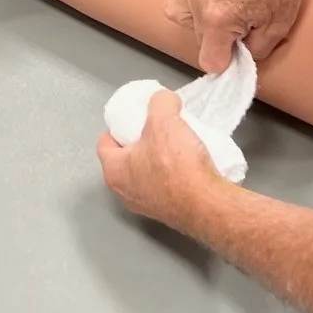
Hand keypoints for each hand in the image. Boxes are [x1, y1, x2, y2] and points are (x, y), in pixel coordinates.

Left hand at [96, 90, 219, 231]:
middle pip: (125, 160)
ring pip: (145, 174)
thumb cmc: (176, 164)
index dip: (116, 127)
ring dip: (157, 159)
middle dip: (138, 142)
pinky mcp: (169, 213)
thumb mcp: (164, 119)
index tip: (132, 119)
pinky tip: (187, 164)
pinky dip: (172, 175)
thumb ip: (160, 102)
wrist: (207, 205)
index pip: (104, 143)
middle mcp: (125, 193)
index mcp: (114, 171)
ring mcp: (147, 207)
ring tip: (174, 144)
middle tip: (154, 129)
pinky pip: (165, 188)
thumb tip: (164, 99)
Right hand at [164, 0, 305, 71]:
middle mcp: (197, 2)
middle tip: (241, 27)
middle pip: (197, 37)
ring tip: (215, 11)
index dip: (227, 63)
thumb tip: (244, 55)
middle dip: (217, 39)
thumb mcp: (279, 25)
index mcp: (218, 20)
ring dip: (193, 17)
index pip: (210, 60)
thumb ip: (257, 49)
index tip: (239, 54)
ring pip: (176, 11)